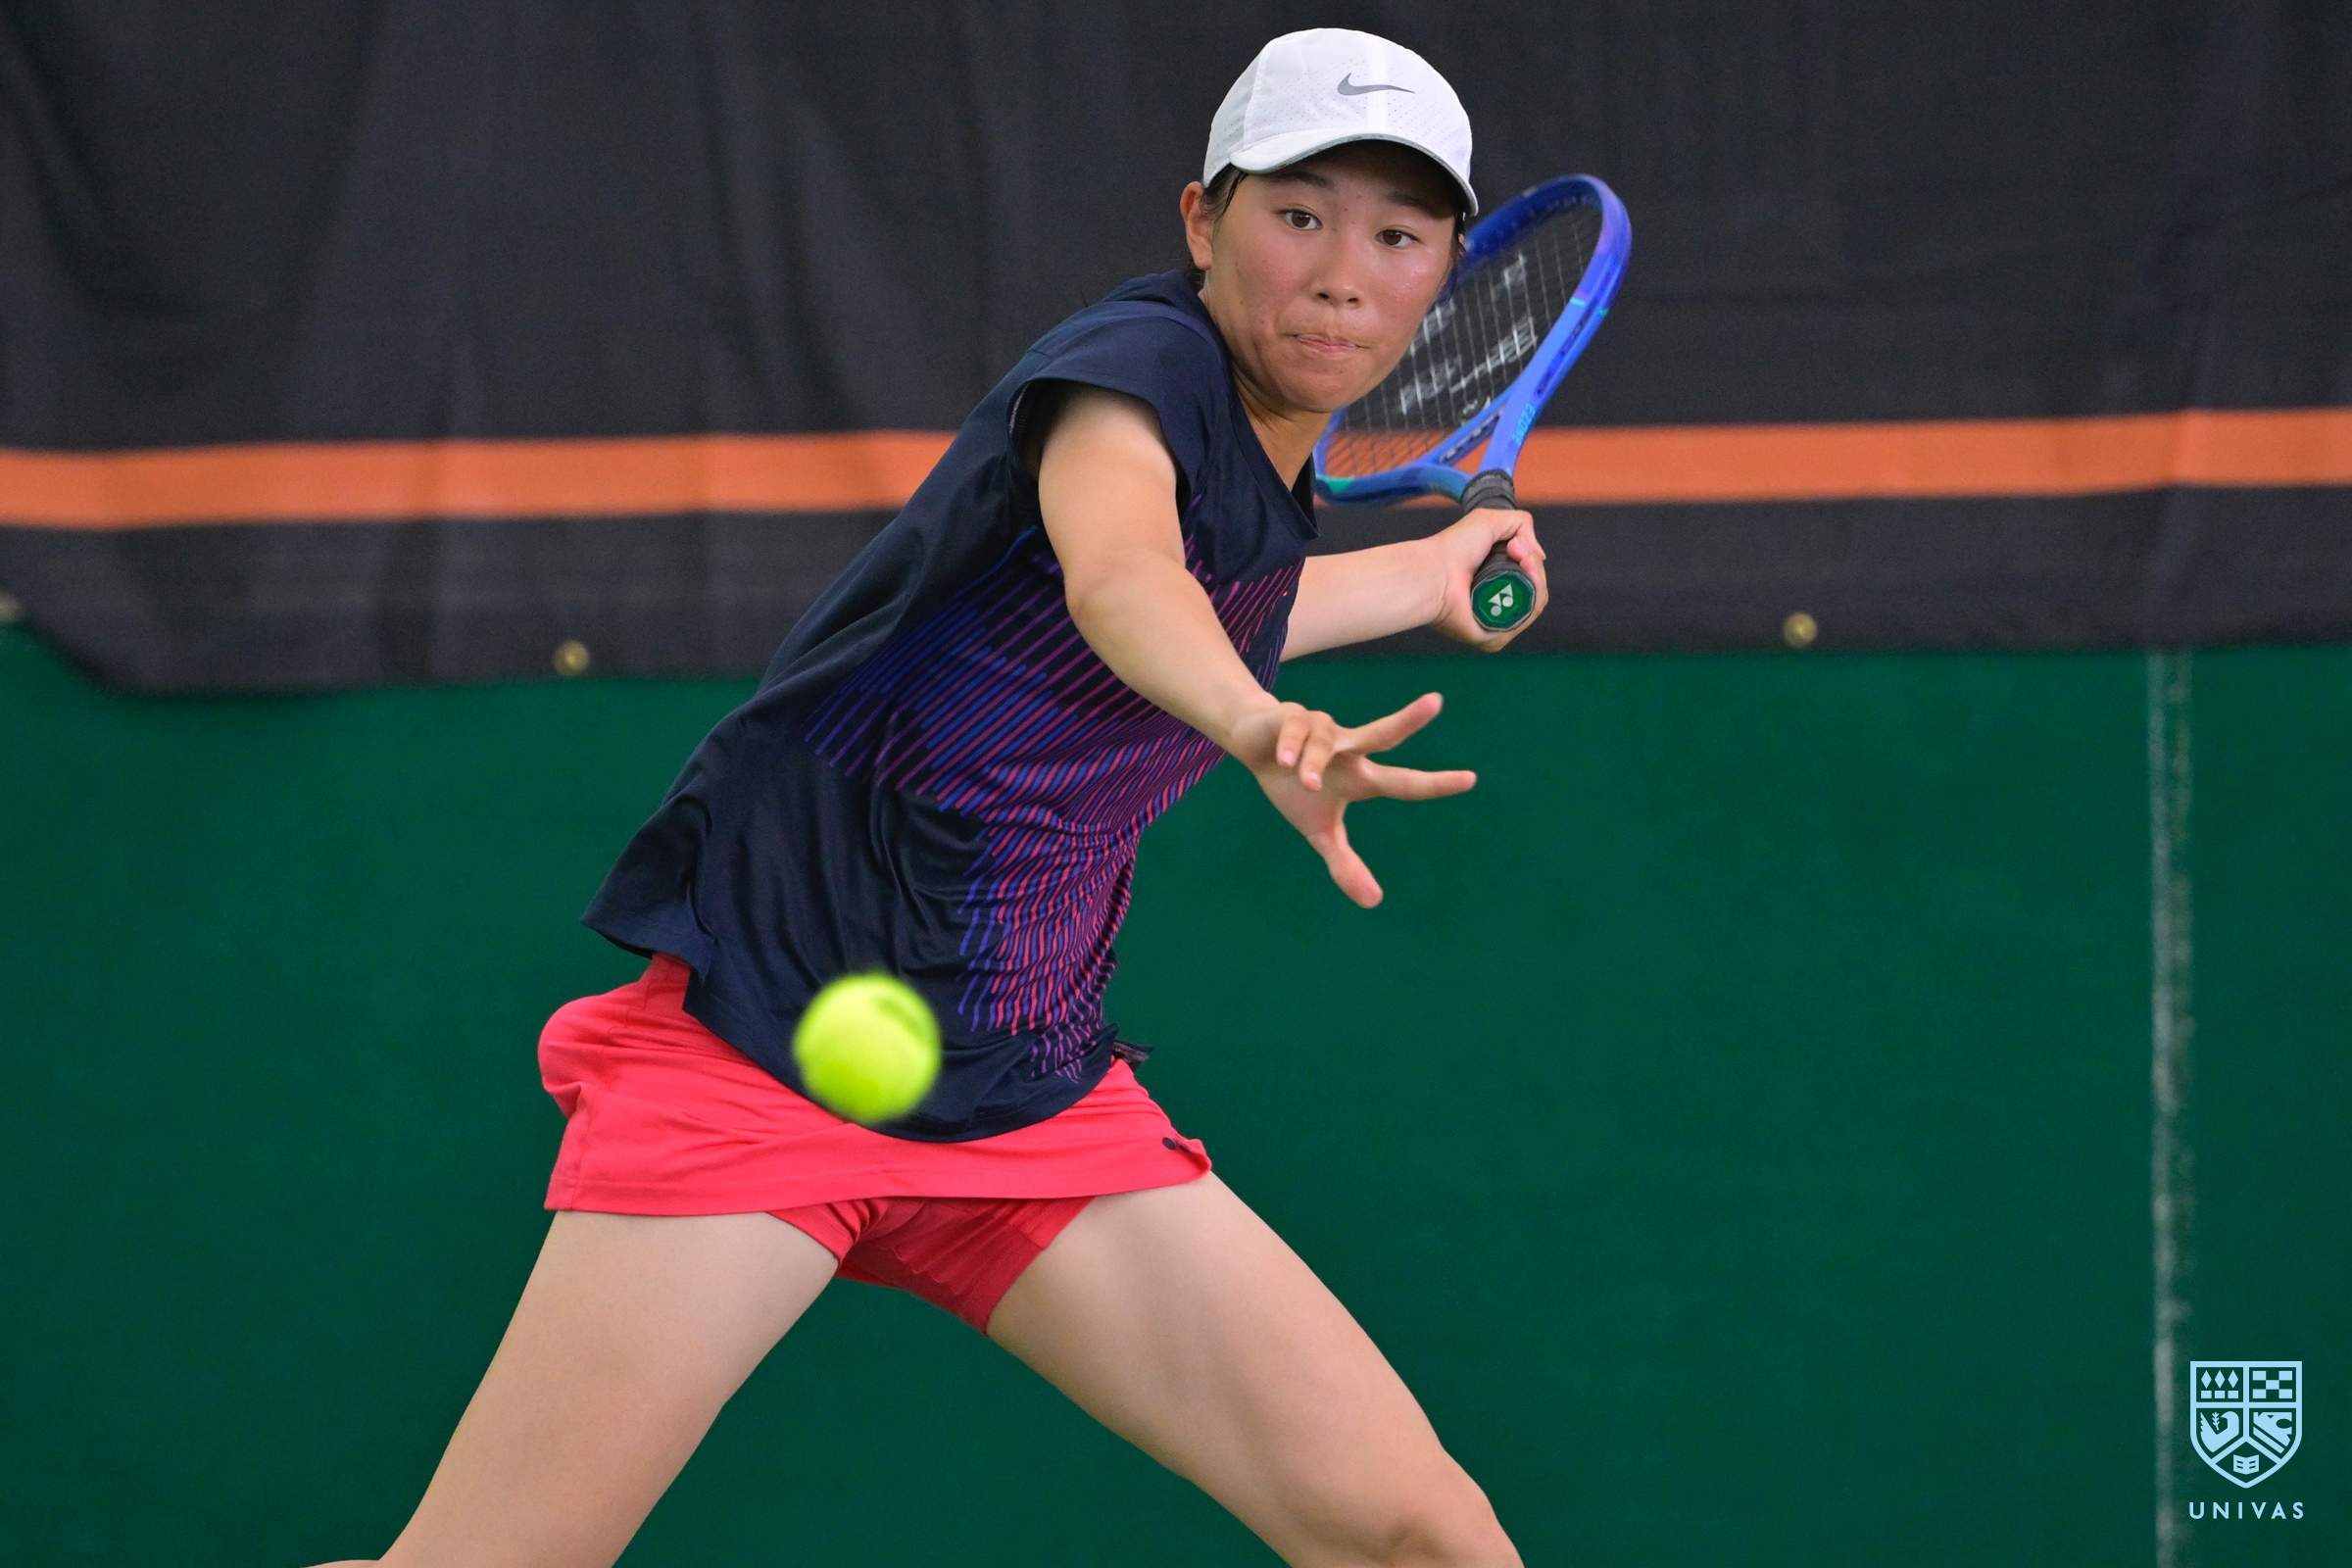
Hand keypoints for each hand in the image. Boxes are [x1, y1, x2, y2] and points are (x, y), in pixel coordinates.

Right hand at [1225, 692, 1475, 906]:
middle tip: (1436, 701)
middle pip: (1383, 733)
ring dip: (1315, 765)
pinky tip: (1284, 760)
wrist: (1256, 748)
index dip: (1435, 785)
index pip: (1404, 783)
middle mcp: (1350, 748)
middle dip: (1408, 719)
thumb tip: (1374, 902)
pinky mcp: (1293, 717)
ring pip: (1325, 744)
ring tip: (1305, 783)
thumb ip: (1345, 864)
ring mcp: (1323, 729)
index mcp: (1362, 777)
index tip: (1471, 779)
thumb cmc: (1295, 788)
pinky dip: (1292, 748)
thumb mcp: (1319, 831)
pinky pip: (1296, 733)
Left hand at [1426, 507, 1547, 648]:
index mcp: (1497, 581)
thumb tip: (1539, 555)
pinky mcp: (1492, 638)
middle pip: (1536, 591)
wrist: (1436, 570)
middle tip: (1518, 552)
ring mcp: (1496, 622)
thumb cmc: (1455, 547)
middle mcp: (1497, 602)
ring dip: (1535, 581)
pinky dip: (1527, 603)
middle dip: (1535, 569)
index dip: (1533, 562)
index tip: (1517, 546)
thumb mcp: (1489, 521)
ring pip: (1534, 605)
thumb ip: (1520, 524)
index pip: (1531, 578)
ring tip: (1520, 562)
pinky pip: (1521, 623)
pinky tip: (1516, 587)